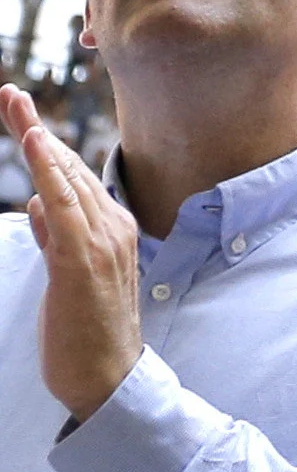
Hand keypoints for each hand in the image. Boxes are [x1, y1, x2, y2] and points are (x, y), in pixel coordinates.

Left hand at [6, 86, 142, 421]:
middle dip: (34, 129)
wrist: (110, 378)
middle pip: (68, 167)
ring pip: (65, 178)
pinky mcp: (82, 260)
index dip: (45, 144)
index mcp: (111, 230)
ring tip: (13, 103)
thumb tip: (38, 203)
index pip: (72, 177)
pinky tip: (36, 144)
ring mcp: (101, 242)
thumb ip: (56, 236)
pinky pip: (63, 205)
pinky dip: (50, 171)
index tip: (20, 112)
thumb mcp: (68, 277)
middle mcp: (112, 228)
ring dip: (37, 139)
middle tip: (8, 93)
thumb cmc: (89, 332)